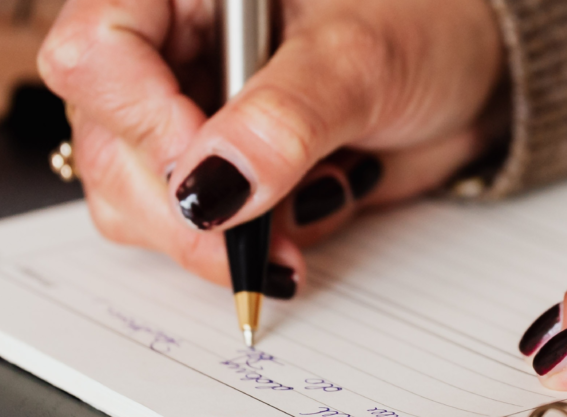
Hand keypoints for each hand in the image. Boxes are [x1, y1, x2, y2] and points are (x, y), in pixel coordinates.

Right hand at [37, 0, 504, 291]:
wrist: (471, 76)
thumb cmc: (425, 25)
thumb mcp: (359, 61)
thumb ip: (283, 119)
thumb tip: (213, 187)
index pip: (95, 51)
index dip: (143, 123)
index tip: (212, 173)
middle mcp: (168, 46)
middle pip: (107, 142)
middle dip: (187, 205)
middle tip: (260, 231)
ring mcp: (184, 111)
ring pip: (134, 198)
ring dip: (219, 232)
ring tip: (308, 204)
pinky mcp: (214, 170)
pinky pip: (189, 230)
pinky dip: (249, 241)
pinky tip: (310, 208)